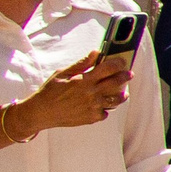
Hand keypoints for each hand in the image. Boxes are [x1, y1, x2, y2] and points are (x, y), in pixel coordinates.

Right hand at [8, 53, 130, 134]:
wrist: (41, 113)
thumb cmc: (50, 91)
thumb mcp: (62, 74)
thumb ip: (81, 64)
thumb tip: (96, 53)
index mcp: (84, 80)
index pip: (108, 68)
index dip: (118, 63)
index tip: (122, 61)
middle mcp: (91, 94)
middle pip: (116, 83)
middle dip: (125, 76)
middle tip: (129, 74)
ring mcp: (93, 107)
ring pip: (116, 100)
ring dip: (121, 95)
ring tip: (123, 92)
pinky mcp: (92, 118)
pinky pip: (106, 112)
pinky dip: (106, 108)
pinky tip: (103, 104)